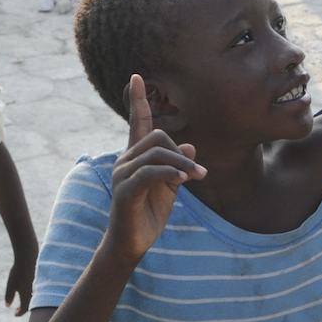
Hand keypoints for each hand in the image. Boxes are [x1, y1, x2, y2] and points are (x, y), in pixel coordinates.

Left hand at [5, 244, 35, 315]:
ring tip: (22, 300)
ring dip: (28, 301)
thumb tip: (7, 306)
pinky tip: (27, 290)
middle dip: (24, 308)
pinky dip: (32, 294)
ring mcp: (38, 287)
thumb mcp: (11, 284)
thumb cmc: (18, 271)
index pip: (25, 309)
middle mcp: (34, 293)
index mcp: (26, 295)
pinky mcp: (40, 281)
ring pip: (34, 298)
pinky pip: (37, 292)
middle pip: (31, 305)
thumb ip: (9, 296)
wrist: (28, 257)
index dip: (20, 313)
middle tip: (17, 309)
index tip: (15, 314)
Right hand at [101, 75, 202, 268]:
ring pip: (156, 154)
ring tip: (198, 177)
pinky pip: (149, 173)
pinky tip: (183, 181)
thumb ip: (177, 165)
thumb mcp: (170, 186)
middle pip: (157, 137)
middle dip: (180, 152)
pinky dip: (169, 174)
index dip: (138, 100)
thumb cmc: (149, 213)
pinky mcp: (125, 191)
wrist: (132, 245)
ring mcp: (122, 175)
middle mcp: (125, 161)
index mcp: (135, 156)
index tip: (137, 77)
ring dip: (182, 165)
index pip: (137, 123)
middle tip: (199, 173)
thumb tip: (189, 146)